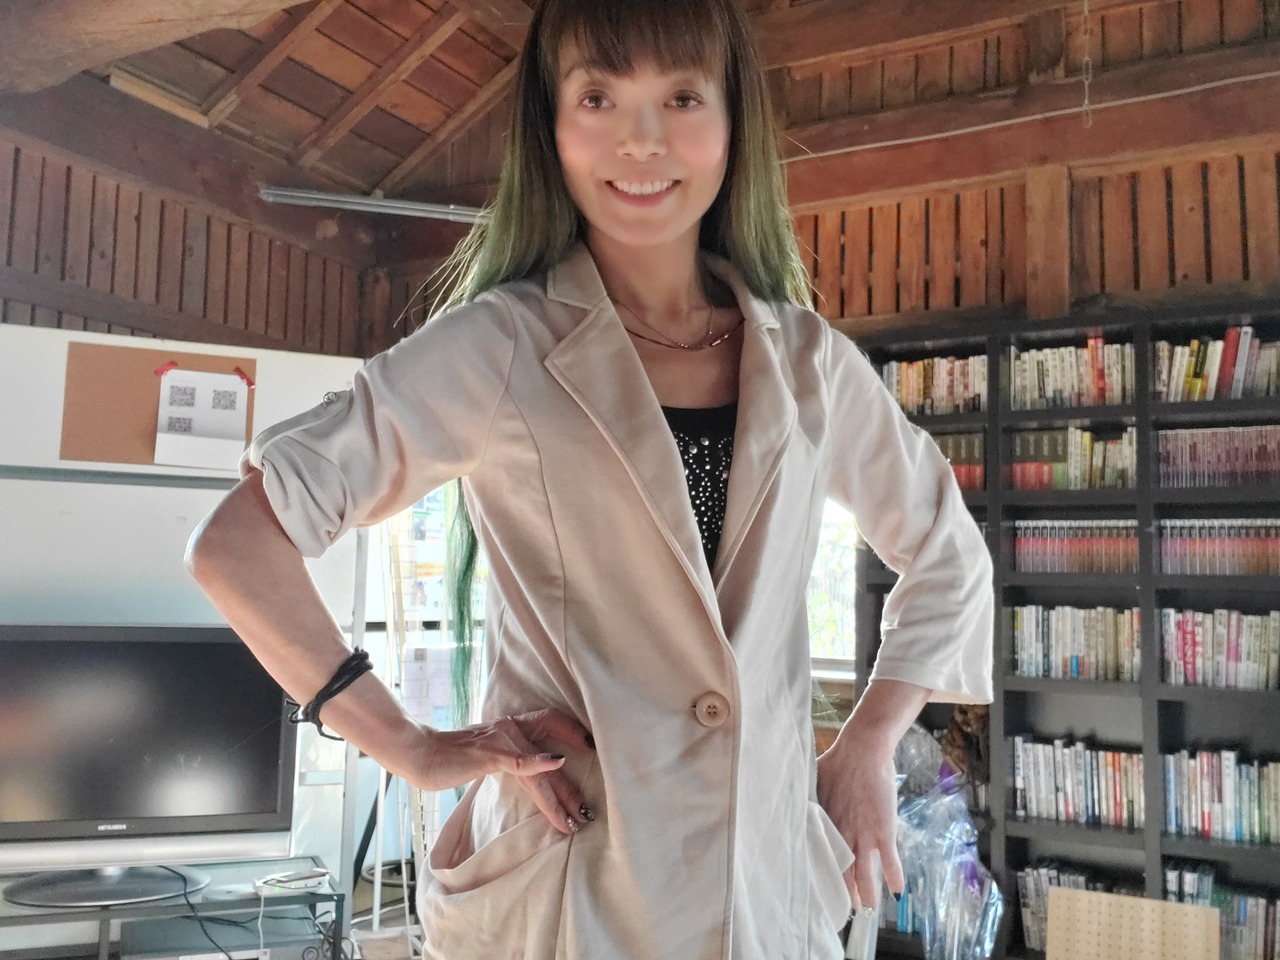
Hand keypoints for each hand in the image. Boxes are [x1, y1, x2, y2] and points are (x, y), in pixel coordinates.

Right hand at [408, 709, 595, 836]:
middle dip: (571, 787)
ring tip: (574, 818)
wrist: (420, 753)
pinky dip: (539, 763)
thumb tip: (527, 772)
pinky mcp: (490, 754)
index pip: (550, 721)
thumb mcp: (486, 753)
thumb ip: (507, 757)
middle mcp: (511, 728)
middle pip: (553, 750)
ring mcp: (502, 740)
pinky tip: (557, 763)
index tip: (592, 747)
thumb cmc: (450, 756)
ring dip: (560, 795)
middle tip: (588, 811)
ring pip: (539, 770)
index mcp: (511, 726)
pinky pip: (519, 761)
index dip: (573, 731)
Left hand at [816, 737, 904, 911]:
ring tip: (866, 910)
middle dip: (842, 892)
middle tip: (840, 909)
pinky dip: (894, 877)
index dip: (821, 875)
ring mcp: (865, 835)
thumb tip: (790, 801)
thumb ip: (807, 798)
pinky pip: (891, 861)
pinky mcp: (884, 830)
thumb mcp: (814, 784)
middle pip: (842, 872)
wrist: (863, 750)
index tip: (817, 890)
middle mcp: (843, 835)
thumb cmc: (836, 763)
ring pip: (865, 874)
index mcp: (825, 824)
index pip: (821, 858)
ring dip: (866, 894)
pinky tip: (897, 893)